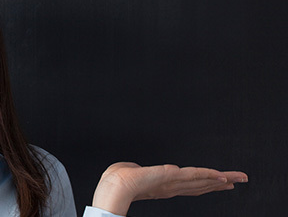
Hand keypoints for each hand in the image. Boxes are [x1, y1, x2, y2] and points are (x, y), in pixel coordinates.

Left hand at [92, 162, 247, 215]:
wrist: (116, 185)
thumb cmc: (117, 180)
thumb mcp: (132, 173)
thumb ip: (138, 171)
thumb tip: (135, 168)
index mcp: (164, 186)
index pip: (190, 185)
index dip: (206, 184)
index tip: (220, 182)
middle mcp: (172, 187)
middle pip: (201, 184)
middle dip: (220, 183)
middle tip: (239, 180)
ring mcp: (173, 183)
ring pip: (202, 180)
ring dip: (221, 179)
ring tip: (238, 178)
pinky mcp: (172, 177)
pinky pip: (195, 175)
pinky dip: (209, 175)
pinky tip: (221, 176)